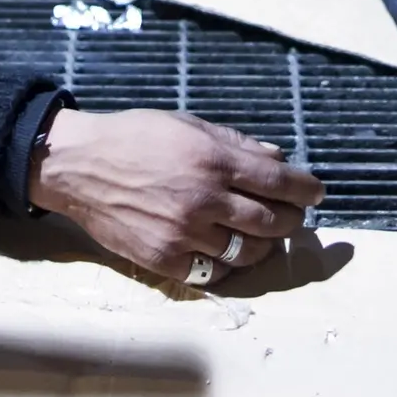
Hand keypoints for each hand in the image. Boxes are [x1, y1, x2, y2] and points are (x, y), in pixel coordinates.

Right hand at [29, 108, 326, 283]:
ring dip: (265, 245)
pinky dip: (228, 263)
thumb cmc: (135, 137)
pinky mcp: (166, 259)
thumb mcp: (188, 125)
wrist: (80, 166)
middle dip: (291, 220)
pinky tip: (228, 251)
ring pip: (249, 252)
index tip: (316, 193)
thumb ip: (235, 142)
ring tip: (264, 236)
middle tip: (293, 217)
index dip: (306, 189)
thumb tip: (277, 156)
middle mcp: (205, 199)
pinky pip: (213, 271)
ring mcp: (185, 233)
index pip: (279, 181)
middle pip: (272, 222)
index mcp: (214, 159)